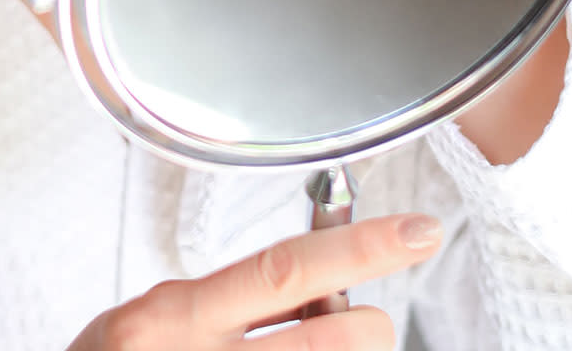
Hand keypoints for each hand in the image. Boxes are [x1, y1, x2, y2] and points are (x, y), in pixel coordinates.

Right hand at [66, 213, 441, 348]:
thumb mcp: (156, 322)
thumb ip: (226, 304)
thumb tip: (316, 290)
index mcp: (176, 317)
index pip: (285, 268)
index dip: (358, 249)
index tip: (416, 232)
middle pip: (332, 336)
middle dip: (369, 328)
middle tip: (365, 324)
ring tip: (321, 344)